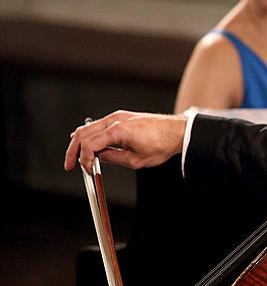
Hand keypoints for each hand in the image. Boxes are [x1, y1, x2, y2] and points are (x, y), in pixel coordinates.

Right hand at [64, 110, 186, 173]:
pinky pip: (99, 124)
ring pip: (89, 127)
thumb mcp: (136, 160)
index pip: (90, 145)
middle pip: (83, 133)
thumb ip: (113, 159)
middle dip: (73, 150)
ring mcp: (119, 116)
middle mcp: (116, 119)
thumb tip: (99, 159)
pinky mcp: (123, 116)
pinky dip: (90, 134)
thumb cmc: (162, 144)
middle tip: (70, 164)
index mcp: (118, 130)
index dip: (84, 159)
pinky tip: (87, 143)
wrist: (178, 132)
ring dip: (79, 141)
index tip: (86, 170)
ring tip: (75, 156)